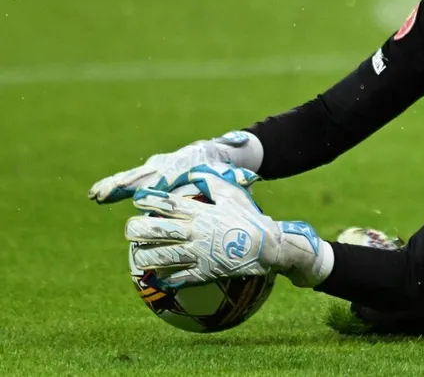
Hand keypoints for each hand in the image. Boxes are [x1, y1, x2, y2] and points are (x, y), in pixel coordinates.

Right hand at [89, 131, 261, 203]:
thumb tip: (250, 179)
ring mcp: (158, 166)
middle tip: (105, 194)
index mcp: (186, 165)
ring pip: (134, 176)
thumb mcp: (233, 175)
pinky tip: (97, 195)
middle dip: (126, 185)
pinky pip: (131, 179)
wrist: (223, 155)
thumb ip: (236, 178)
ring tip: (97, 195)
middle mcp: (168, 164)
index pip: (167, 176)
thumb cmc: (229, 169)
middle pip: (144, 175)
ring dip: (115, 186)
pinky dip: (115, 185)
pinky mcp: (152, 172)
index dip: (154, 185)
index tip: (142, 192)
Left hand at [125, 163, 332, 288]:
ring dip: (145, 256)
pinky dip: (165, 278)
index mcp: (201, 212)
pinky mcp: (203, 273)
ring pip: (161, 256)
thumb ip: (212, 182)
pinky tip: (157, 278)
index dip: (149, 201)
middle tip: (129, 230)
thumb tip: (195, 172)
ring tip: (137, 255)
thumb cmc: (250, 217)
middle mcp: (194, 232)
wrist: (267, 246)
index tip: (137, 201)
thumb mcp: (233, 194)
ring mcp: (197, 254)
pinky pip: (178, 277)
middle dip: (137, 230)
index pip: (168, 204)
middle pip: (156, 231)